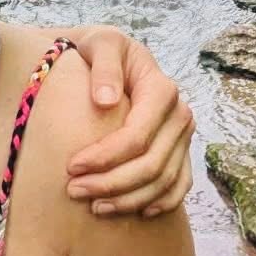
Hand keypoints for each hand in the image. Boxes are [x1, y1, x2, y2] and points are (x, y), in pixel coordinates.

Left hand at [63, 25, 194, 217]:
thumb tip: (106, 101)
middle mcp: (179, 114)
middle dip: (112, 183)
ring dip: (130, 199)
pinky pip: (180, 185)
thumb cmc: (100, 50)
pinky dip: (161, 203)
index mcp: (161, 88)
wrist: (109, 56)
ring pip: (165, 180)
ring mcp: (183, 136)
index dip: (106, 157)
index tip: (72, 167)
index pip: (137, 135)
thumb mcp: (100, 43)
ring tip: (94, 206)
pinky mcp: (181, 150)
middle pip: (152, 164)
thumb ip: (105, 66)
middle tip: (74, 191)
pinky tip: (137, 213)